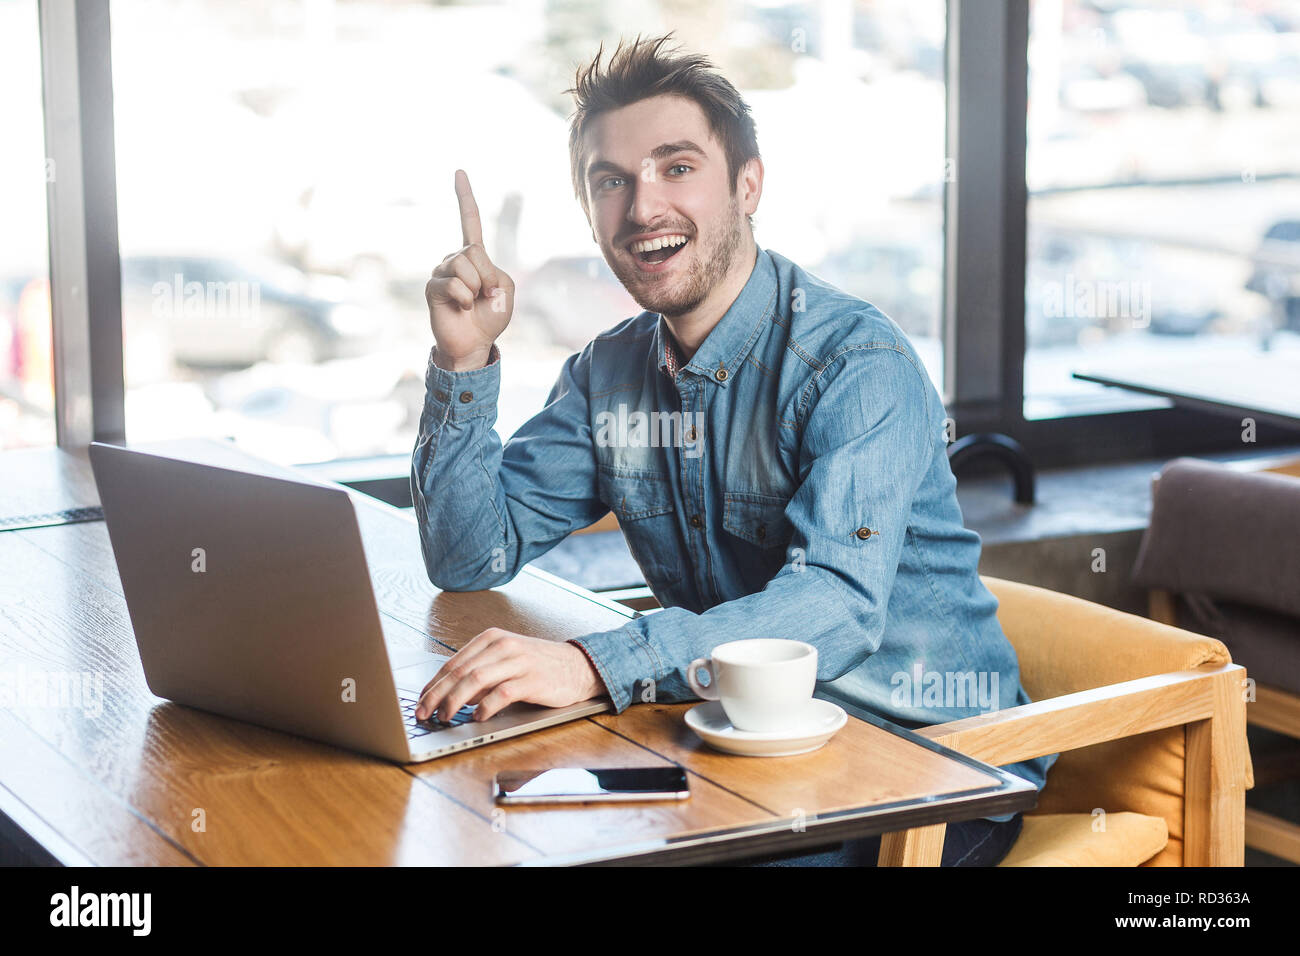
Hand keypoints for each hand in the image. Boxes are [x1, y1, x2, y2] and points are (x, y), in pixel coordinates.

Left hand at [414, 628, 604, 722]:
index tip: (419, 703)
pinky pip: (502, 693)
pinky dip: (486, 706)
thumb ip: (478, 674)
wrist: (578, 666)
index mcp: (491, 638)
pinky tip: (477, 717)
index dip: (432, 685)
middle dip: (436, 695)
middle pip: (460, 672)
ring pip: (476, 680)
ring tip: (444, 717)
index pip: (453, 663)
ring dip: (455, 701)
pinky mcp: (532, 679)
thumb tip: (448, 696)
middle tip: (423, 714)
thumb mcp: (504, 662)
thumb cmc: (537, 666)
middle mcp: (503, 646)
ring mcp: (518, 661)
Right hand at [425, 170, 515, 369]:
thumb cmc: (490, 316)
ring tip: (471, 302)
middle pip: (473, 250)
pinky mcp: (433, 287)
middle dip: (486, 275)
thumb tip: (467, 266)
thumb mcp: (504, 289)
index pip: (469, 221)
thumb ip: (492, 270)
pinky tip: (461, 308)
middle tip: (484, 295)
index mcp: (475, 256)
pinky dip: (464, 299)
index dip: (465, 197)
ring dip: (475, 288)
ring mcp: (442, 271)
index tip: (459, 172)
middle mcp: (455, 258)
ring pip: (463, 264)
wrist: (474, 343)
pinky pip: (454, 285)